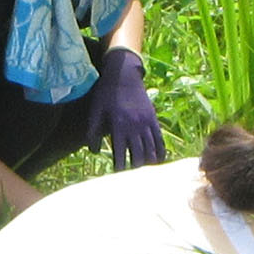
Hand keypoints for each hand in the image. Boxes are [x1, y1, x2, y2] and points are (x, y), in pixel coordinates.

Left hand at [83, 46, 163, 168]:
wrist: (124, 75)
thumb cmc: (106, 94)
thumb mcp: (95, 111)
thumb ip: (92, 132)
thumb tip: (94, 152)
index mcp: (118, 126)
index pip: (120, 154)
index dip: (120, 168)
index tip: (117, 176)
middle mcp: (134, 126)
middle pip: (138, 155)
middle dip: (135, 169)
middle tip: (132, 178)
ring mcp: (146, 123)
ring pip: (151, 149)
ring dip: (148, 163)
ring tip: (146, 174)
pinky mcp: (153, 119)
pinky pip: (159, 139)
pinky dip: (160, 151)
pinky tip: (159, 161)